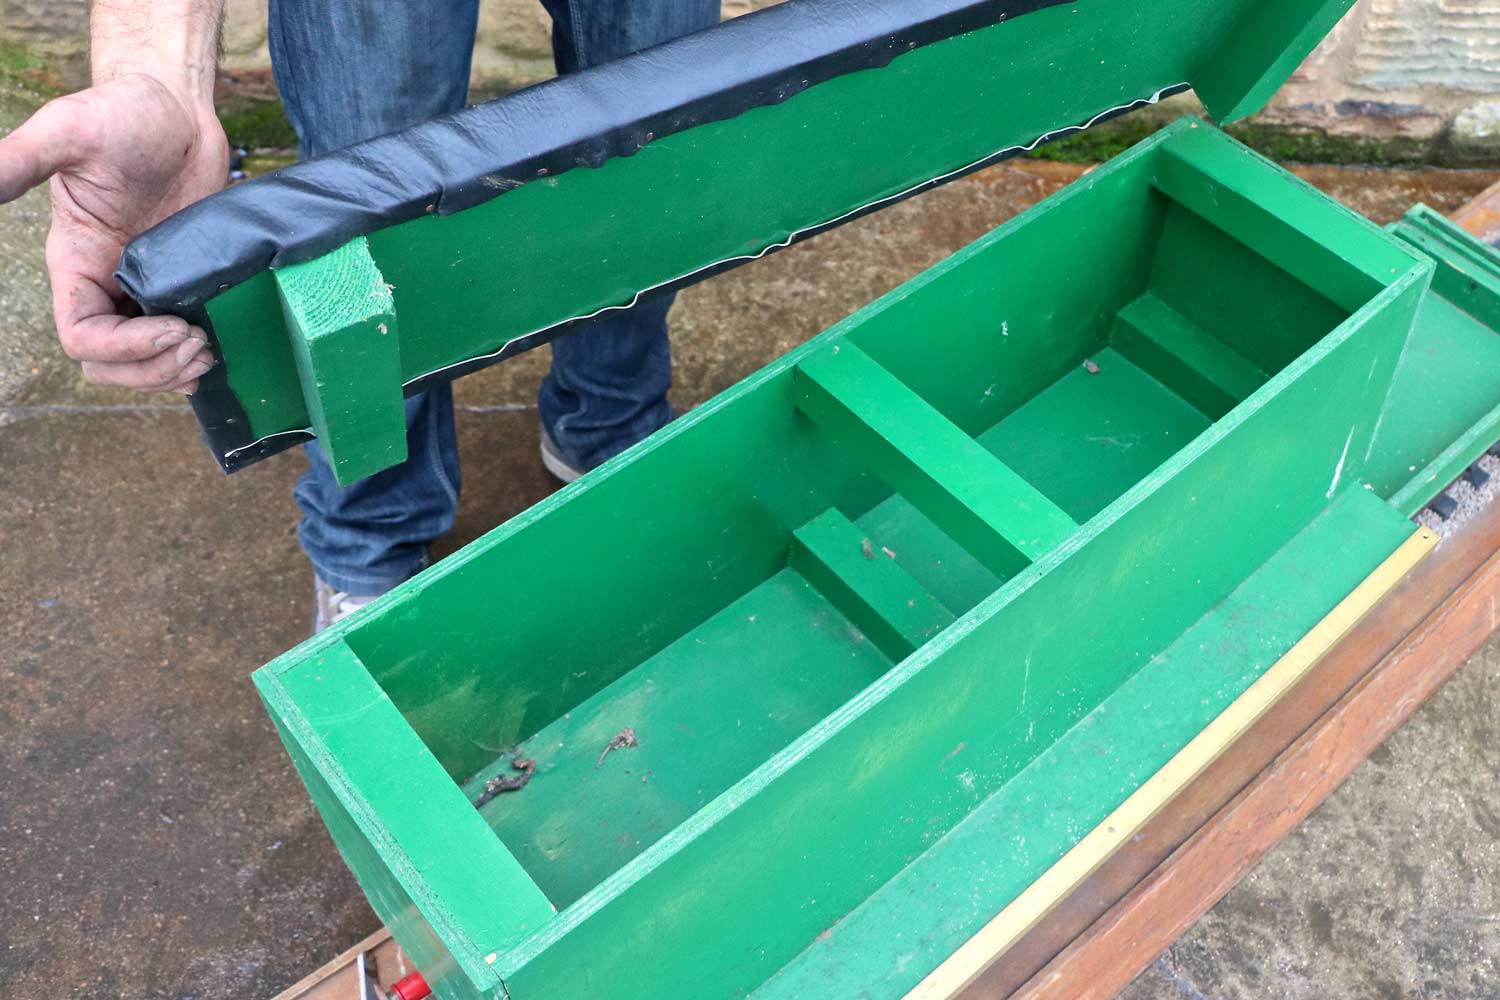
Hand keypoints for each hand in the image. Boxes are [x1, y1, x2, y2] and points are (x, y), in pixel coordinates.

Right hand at [0, 72, 227, 392]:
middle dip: (152, 368)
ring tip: (210, 351)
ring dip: (175, 371)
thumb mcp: (69, 131)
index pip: (82, 337)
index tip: (173, 327)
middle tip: (199, 345)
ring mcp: (146, 286)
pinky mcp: (183, 281)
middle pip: (111, 364)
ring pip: (145, 361)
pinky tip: (222, 347)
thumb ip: (20, 160)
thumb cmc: (122, 111)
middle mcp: (105, 282)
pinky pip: (179, 339)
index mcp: (74, 262)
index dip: (123, 349)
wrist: (175, 106)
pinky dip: (194, 356)